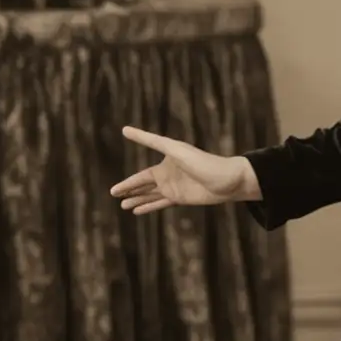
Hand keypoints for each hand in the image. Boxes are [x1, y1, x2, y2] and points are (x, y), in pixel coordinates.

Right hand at [111, 126, 254, 213]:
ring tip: (123, 206)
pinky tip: (138, 212)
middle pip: (143, 186)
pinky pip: (161, 204)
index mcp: (165, 162)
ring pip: (150, 196)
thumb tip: (125, 129)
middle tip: (113, 195)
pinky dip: (149, 207)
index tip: (113, 188)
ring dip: (137, 200)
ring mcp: (174, 188)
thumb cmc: (202, 162)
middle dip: (129, 191)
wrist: (226, 180)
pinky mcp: (181, 199)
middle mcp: (167, 175)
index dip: (127, 182)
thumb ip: (150, 140)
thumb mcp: (174, 149)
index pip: (140, 175)